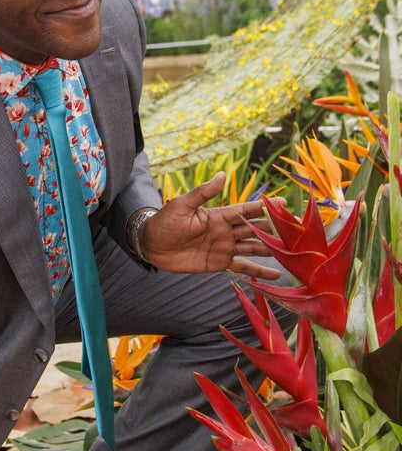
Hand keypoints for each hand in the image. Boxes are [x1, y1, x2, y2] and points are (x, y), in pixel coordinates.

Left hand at [139, 172, 281, 279]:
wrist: (151, 245)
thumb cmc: (164, 221)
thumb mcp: (182, 205)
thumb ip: (203, 193)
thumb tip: (221, 175)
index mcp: (219, 215)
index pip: (247, 210)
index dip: (265, 208)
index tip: (284, 205)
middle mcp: (227, 231)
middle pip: (256, 229)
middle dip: (275, 229)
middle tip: (298, 232)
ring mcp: (225, 247)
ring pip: (254, 248)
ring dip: (272, 249)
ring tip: (293, 253)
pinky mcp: (219, 263)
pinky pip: (243, 266)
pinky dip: (259, 271)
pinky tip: (276, 275)